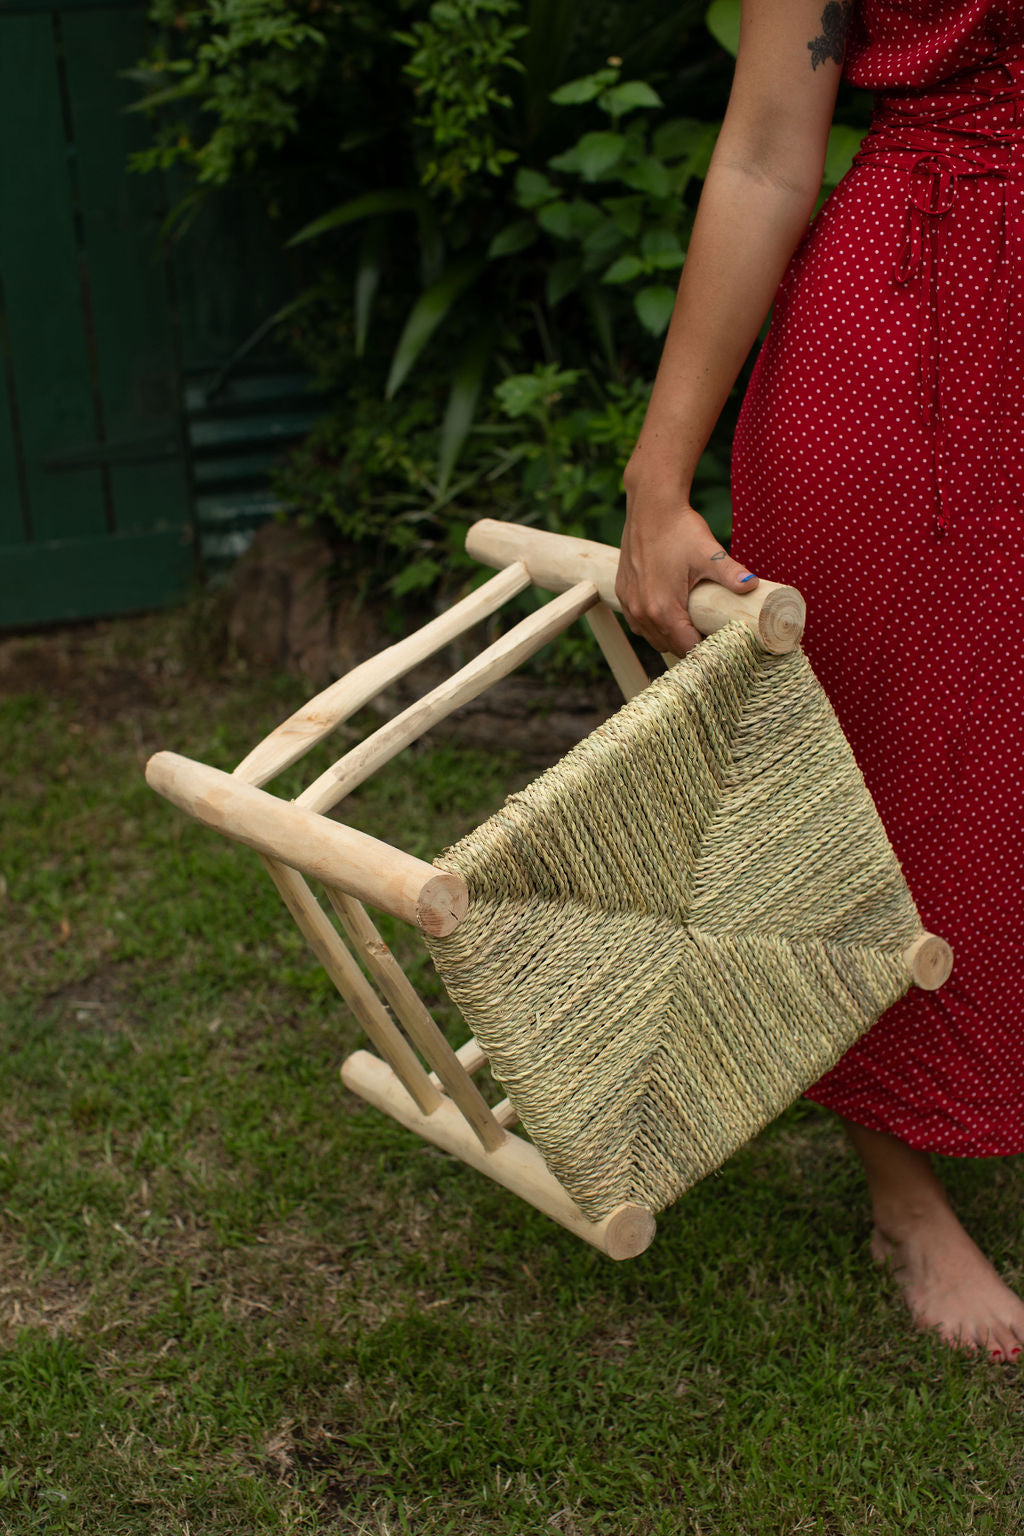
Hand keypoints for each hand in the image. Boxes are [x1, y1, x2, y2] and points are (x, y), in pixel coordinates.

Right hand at [615, 475, 757, 655]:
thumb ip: (732, 574)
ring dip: (670, 636)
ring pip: (652, 638)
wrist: (651, 507)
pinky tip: (668, 613)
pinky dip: (653, 625)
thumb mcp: (710, 554)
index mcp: (664, 610)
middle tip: (709, 631)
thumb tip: (753, 585)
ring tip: (690, 623)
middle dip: (689, 644)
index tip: (720, 641)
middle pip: (669, 647)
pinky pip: (639, 624)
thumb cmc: (680, 529)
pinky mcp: (622, 594)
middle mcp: (643, 612)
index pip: (687, 649)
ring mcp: (630, 604)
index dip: (706, 649)